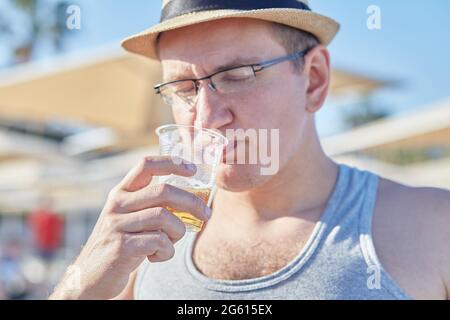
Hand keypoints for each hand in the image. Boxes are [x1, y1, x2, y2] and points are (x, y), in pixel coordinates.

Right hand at [49, 156, 210, 299]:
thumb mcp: (129, 219)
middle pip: (163, 191)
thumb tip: (191, 200)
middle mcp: (117, 204)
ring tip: (171, 243)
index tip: (193, 169)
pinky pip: (159, 242)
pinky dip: (167, 251)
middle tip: (206, 214)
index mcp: (121, 193)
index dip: (171, 163)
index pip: (146, 165)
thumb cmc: (120, 244)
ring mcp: (117, 225)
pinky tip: (157, 257)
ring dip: (178, 232)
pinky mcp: (121, 247)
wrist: (89, 277)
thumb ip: (151, 206)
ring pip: (164, 217)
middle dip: (192, 202)